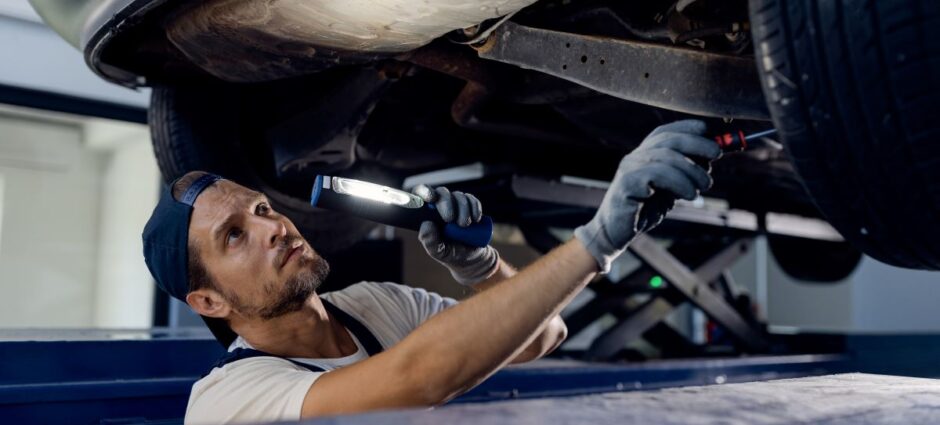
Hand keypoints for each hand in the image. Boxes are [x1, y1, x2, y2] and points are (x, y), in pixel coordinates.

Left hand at [413, 185, 499, 285]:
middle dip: (446, 203)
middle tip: (450, 219)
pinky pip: (471, 199)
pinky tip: (475, 218)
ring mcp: (456, 204)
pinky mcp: (469, 206)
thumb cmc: (449, 253)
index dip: (424, 192)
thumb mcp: (438, 252)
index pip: (421, 195)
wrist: (470, 257)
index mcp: (428, 214)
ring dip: (463, 208)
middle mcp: (440, 205)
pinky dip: (474, 207)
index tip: (430, 199)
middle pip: (441, 193)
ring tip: (465, 225)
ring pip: (458, 195)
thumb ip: (429, 241)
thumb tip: (426, 223)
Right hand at [574, 119, 720, 271]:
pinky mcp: (627, 183)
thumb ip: (685, 173)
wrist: (615, 231)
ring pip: (666, 157)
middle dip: (697, 143)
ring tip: (704, 186)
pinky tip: (689, 195)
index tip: (708, 130)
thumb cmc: (644, 209)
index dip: (687, 127)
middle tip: (717, 155)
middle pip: (668, 140)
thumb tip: (712, 157)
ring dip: (692, 170)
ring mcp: (629, 169)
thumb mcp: (670, 188)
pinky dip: (679, 183)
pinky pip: (657, 175)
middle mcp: (635, 157)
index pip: (665, 131)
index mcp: (644, 154)